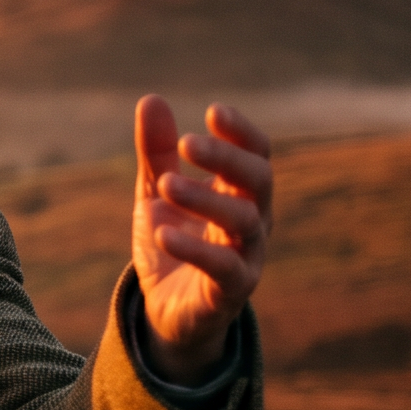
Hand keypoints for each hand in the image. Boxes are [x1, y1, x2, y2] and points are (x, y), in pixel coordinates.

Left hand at [131, 95, 273, 384]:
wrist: (167, 310)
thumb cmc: (174, 243)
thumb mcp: (157, 193)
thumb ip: (157, 152)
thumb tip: (151, 99)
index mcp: (240, 193)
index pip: (257, 155)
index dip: (241, 133)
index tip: (213, 111)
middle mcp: (253, 221)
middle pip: (259, 181)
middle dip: (227, 158)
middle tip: (187, 141)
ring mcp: (247, 257)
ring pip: (245, 222)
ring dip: (205, 199)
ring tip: (166, 184)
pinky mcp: (230, 293)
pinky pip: (224, 269)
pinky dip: (195, 249)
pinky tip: (162, 232)